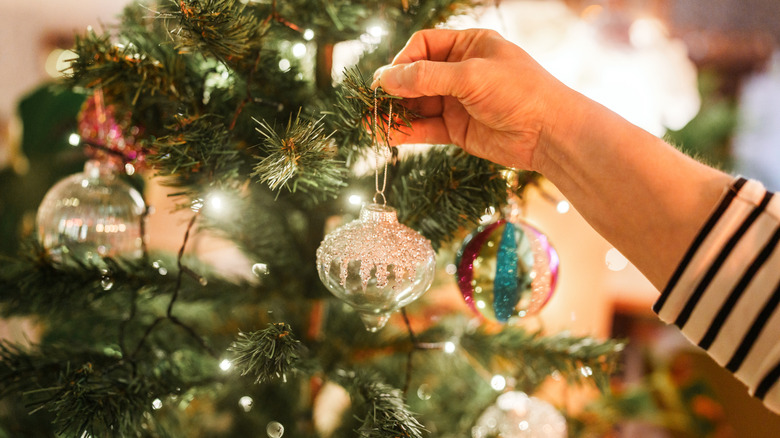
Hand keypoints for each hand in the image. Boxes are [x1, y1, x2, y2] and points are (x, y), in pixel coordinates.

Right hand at [373, 28, 576, 169]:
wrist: (550, 133)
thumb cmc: (519, 92)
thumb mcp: (470, 76)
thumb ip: (426, 78)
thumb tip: (384, 78)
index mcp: (469, 46)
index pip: (423, 46)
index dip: (402, 61)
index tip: (386, 80)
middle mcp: (461, 71)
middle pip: (416, 76)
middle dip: (393, 90)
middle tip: (371, 103)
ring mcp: (458, 101)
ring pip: (418, 105)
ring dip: (394, 113)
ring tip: (369, 122)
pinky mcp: (458, 129)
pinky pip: (426, 128)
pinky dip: (406, 132)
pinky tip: (386, 135)